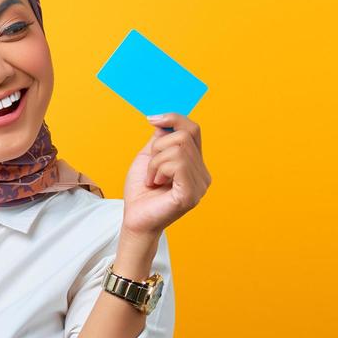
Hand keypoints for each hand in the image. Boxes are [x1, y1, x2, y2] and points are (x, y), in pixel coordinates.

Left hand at [122, 111, 210, 237]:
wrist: (135, 219)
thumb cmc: (141, 192)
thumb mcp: (148, 157)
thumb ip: (160, 139)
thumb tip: (166, 120)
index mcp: (195, 164)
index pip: (193, 130)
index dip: (174, 118)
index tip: (151, 119)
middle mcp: (202, 174)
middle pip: (184, 136)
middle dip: (158, 147)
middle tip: (150, 168)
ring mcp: (200, 185)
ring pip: (178, 149)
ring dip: (155, 162)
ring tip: (152, 179)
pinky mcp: (191, 194)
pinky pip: (177, 165)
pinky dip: (159, 170)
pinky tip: (155, 184)